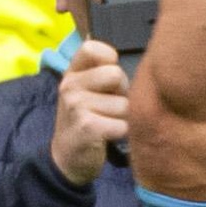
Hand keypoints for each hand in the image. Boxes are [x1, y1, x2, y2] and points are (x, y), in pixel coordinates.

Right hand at [50, 37, 131, 185]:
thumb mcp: (85, 91)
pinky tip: (109, 136)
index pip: (92, 48)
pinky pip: (123, 124)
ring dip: (123, 117)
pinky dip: (122, 133)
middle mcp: (70, 86)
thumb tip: (139, 63)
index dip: (109, 59)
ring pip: (124, 104)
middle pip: (116, 74)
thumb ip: (102, 73)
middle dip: (121, 92)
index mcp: (71, 73)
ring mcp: (76, 106)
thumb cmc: (85, 119)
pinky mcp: (87, 127)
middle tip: (110, 106)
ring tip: (107, 123)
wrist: (66, 159)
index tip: (108, 79)